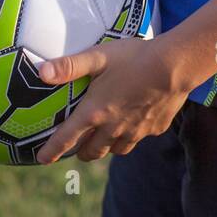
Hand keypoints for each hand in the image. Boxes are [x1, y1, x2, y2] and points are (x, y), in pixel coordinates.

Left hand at [34, 35, 189, 163]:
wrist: (175, 66)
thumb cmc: (134, 58)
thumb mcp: (98, 56)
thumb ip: (69, 66)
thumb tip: (41, 72)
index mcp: (94, 113)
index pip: (66, 139)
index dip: (51, 151)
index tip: (42, 160)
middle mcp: (112, 128)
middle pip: (91, 152)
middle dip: (81, 151)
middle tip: (78, 144)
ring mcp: (135, 131)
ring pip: (115, 150)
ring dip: (106, 146)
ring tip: (104, 137)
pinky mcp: (153, 129)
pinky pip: (138, 138)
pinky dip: (131, 135)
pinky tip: (134, 121)